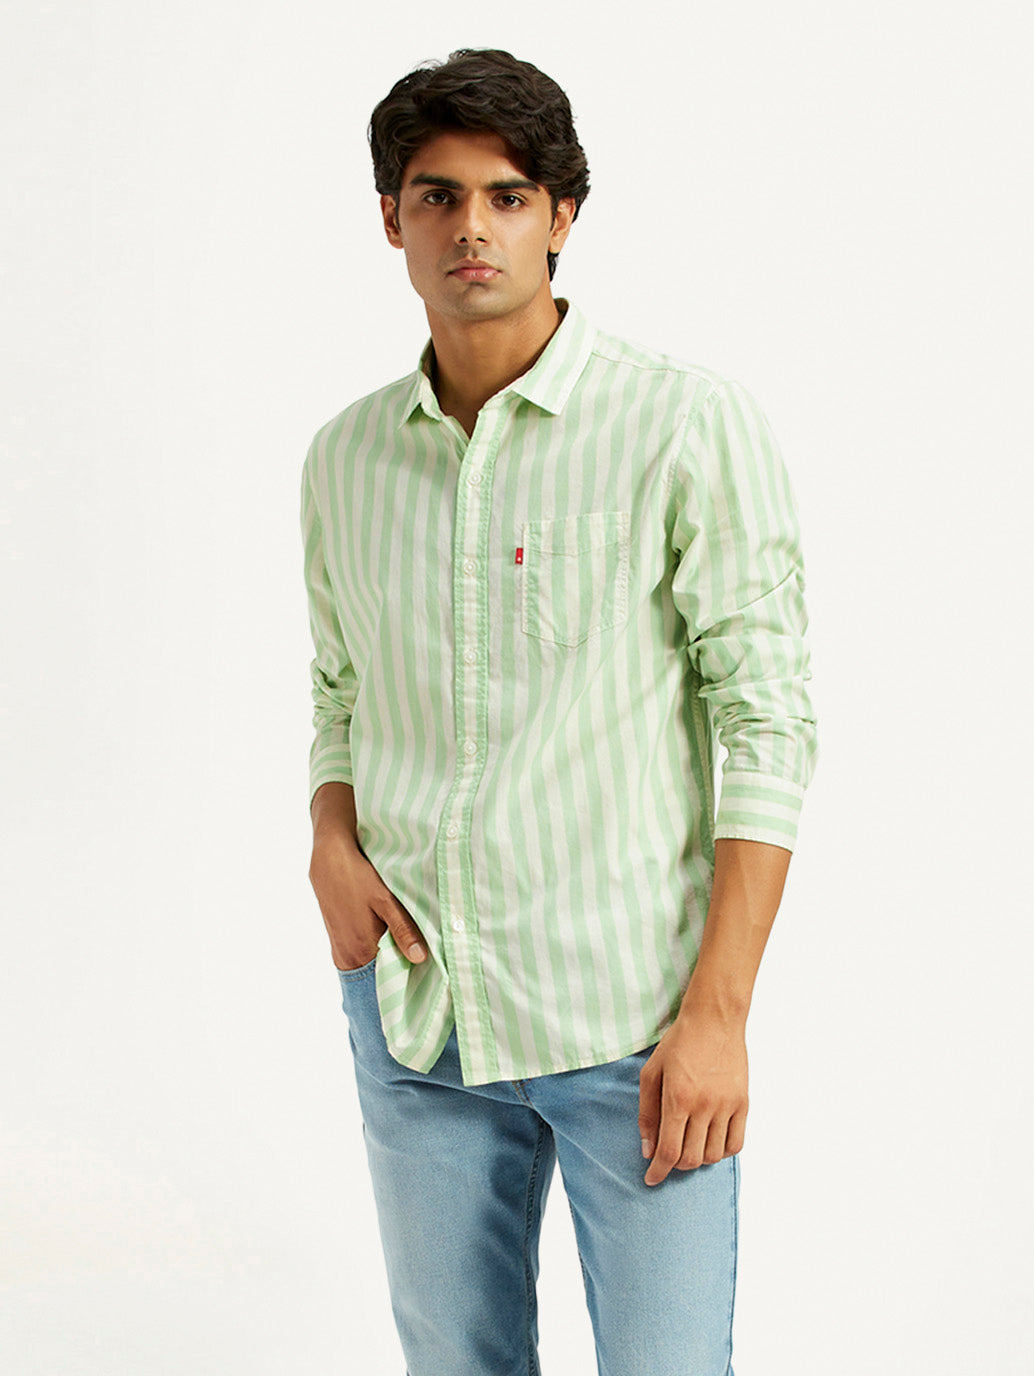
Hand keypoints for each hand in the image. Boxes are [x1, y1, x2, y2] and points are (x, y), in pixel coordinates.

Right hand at [309, 832, 426, 970]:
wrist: (329, 860)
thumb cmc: (357, 877)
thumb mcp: (385, 901)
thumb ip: (403, 930)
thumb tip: (420, 958)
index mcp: (362, 950)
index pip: (388, 979)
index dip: (406, 977)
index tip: (423, 973)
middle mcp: (348, 957)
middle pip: (377, 975)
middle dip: (397, 970)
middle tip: (417, 958)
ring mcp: (340, 951)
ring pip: (369, 966)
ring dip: (385, 960)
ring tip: (404, 949)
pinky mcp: (336, 942)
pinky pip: (359, 958)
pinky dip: (373, 953)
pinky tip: (384, 939)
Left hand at [638, 1008, 747, 1185]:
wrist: (714, 1020)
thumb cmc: (678, 1044)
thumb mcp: (651, 1073)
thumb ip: (647, 1114)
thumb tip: (648, 1150)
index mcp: (678, 1098)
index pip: (669, 1151)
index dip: (658, 1171)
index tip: (651, 1179)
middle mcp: (705, 1105)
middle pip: (691, 1158)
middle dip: (675, 1165)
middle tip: (669, 1155)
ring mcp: (727, 1105)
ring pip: (714, 1155)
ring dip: (698, 1159)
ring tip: (689, 1145)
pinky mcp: (743, 1103)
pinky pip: (736, 1144)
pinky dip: (722, 1152)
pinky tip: (710, 1141)